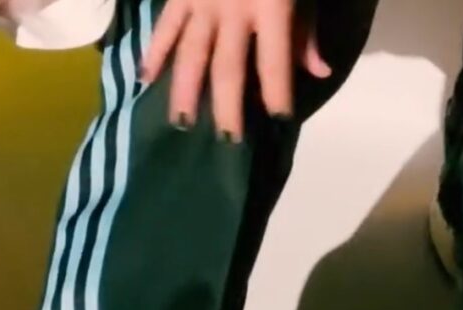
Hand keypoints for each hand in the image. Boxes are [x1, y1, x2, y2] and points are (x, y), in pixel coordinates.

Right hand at [142, 0, 330, 140]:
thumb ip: (306, 28)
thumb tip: (319, 71)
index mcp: (270, 7)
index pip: (275, 64)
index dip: (277, 95)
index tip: (280, 122)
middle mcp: (233, 10)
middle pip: (228, 69)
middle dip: (227, 109)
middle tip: (227, 142)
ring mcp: (201, 1)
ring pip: (191, 55)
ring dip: (185, 92)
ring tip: (181, 124)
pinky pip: (164, 27)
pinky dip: (153, 53)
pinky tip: (144, 79)